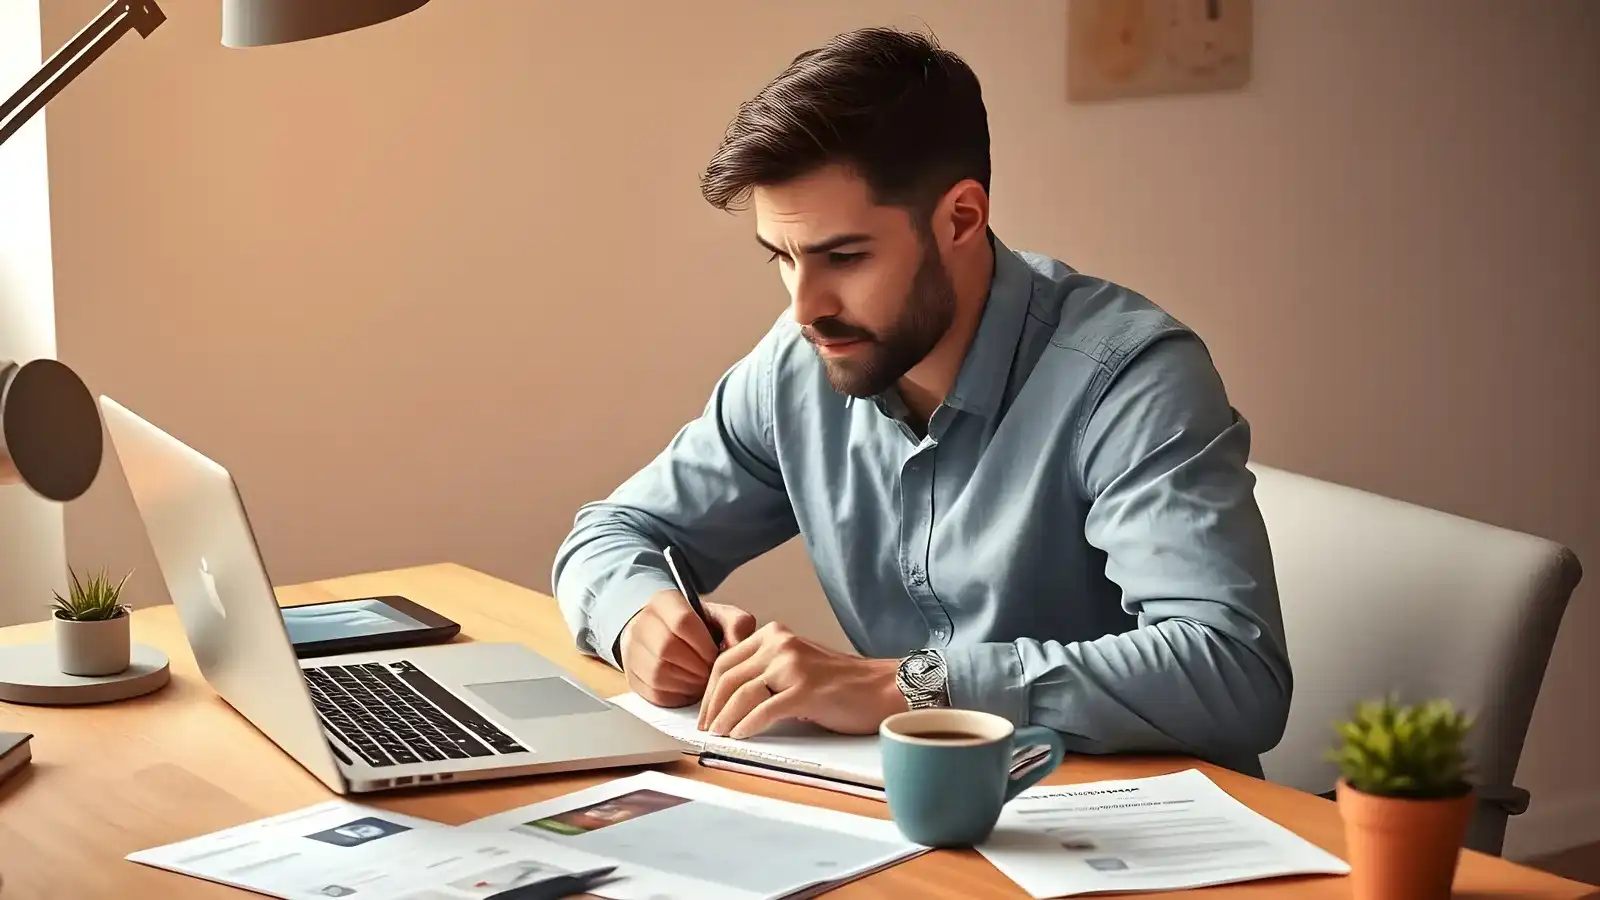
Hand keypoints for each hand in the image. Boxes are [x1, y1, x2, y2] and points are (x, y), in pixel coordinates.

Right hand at [619, 590, 756, 707]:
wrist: (669, 635)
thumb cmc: (700, 629)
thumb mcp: (722, 618)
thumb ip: (737, 625)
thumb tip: (739, 645)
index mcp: (664, 602)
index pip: (681, 621)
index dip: (704, 644)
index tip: (716, 655)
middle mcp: (641, 623)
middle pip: (667, 648)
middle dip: (697, 666)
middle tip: (711, 672)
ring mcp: (631, 651)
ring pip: (658, 673)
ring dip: (688, 683)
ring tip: (702, 680)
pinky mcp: (631, 676)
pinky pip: (653, 693)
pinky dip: (677, 695)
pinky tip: (689, 688)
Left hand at [698, 622, 906, 738]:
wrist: (882, 688)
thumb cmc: (841, 684)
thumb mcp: (796, 667)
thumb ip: (766, 673)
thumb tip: (729, 700)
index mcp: (774, 635)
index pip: (726, 660)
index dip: (709, 689)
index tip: (704, 711)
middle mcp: (780, 644)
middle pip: (728, 676)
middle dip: (711, 706)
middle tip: (705, 728)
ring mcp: (793, 665)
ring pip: (742, 693)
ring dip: (725, 718)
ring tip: (719, 734)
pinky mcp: (805, 689)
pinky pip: (765, 710)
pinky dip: (747, 725)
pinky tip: (740, 735)